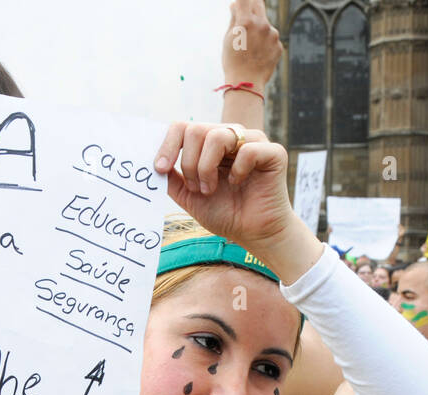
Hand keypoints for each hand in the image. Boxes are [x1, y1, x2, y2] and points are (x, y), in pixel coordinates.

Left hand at [155, 122, 317, 281]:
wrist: (253, 234)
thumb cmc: (225, 213)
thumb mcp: (189, 196)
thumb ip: (172, 178)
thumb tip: (153, 163)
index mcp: (211, 143)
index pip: (183, 127)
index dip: (168, 145)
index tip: (160, 168)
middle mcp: (231, 136)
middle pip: (196, 129)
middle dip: (189, 163)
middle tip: (197, 188)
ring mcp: (253, 141)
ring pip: (218, 136)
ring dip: (207, 168)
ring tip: (212, 189)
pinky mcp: (273, 152)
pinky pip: (247, 150)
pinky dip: (237, 171)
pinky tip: (238, 183)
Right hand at [222, 0, 281, 87]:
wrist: (246, 84)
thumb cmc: (233, 62)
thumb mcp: (228, 38)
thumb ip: (234, 18)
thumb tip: (236, 5)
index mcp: (247, 21)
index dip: (242, 1)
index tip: (240, 4)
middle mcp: (263, 25)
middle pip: (258, 4)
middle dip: (251, 7)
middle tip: (246, 17)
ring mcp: (273, 35)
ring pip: (265, 24)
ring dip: (258, 29)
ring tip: (250, 48)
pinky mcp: (279, 46)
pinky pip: (271, 39)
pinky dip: (265, 44)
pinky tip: (257, 56)